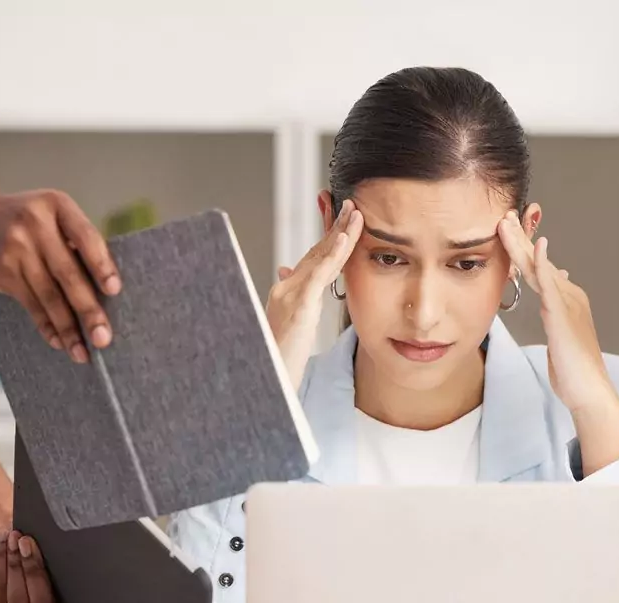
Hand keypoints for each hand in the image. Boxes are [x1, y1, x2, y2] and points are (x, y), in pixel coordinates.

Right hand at [0, 188, 121, 363]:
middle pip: (68, 273)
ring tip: (83, 352)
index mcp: (58, 206)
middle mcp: (37, 225)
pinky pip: (31, 304)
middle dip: (88, 310)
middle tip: (103, 337)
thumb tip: (105, 289)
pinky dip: (47, 326)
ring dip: (68, 328)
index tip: (114, 290)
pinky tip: (59, 341)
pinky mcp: (4, 271)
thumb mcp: (51, 214)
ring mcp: (17, 249)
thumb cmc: (23, 220)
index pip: (86, 237)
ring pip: (49, 295)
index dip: (101, 265)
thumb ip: (75, 240)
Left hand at [0, 529, 95, 602]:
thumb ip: (72, 569)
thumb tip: (104, 563)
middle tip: (30, 543)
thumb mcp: (61, 559)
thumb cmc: (44, 549)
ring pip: (15, 597)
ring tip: (17, 538)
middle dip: (32, 571)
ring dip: (14, 565)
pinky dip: (0, 562)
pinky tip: (5, 543)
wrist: (13, 540)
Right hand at [266, 198, 362, 389]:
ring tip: (355, 214)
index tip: (344, 216)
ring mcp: (290, 296)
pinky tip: (345, 238)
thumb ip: (293, 296)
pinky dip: (332, 255)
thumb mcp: (288, 323)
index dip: (329, 235)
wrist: (263, 381)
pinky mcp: (298, 307)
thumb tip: (286, 268)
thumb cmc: (278, 357)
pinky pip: (319, 276)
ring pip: (319, 258)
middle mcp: (287, 288)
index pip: (313, 258)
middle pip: (317, 252)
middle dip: (337, 227)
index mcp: (289, 292)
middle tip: (354, 205)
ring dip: (339, 233)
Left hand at [497, 210, 614, 413]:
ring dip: (522, 243)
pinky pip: (551, 285)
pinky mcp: (563, 316)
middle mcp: (568, 296)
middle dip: (520, 237)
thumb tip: (555, 286)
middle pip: (537, 261)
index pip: (539, 268)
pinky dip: (543, 264)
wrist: (589, 390)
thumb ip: (555, 310)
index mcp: (565, 300)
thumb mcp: (561, 334)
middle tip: (504, 214)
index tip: (507, 229)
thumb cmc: (574, 368)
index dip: (523, 247)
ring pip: (539, 267)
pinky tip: (538, 247)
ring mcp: (567, 304)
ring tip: (507, 223)